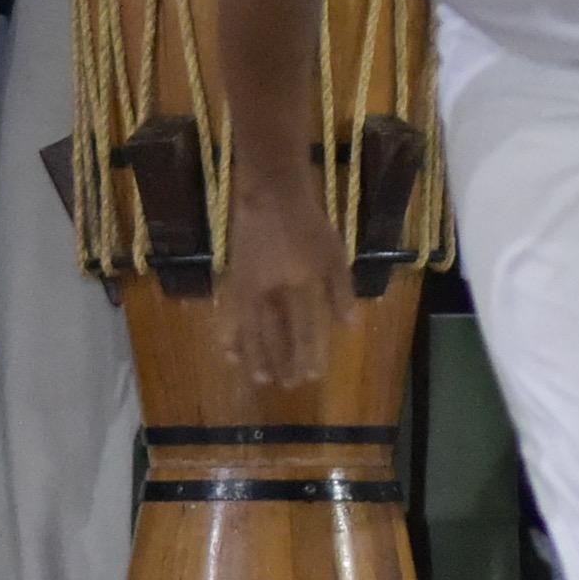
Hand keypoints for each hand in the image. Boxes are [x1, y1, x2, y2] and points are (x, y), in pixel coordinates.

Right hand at [209, 179, 355, 390]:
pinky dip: (230, 336)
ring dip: (256, 357)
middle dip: (283, 362)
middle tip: (289, 385)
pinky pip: (229, 315)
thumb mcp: (335, 252)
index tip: (312, 376)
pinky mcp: (233, 281)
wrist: (270, 194)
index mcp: (300, 283)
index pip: (304, 329)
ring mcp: (249, 287)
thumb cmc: (308, 223)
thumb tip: (348, 326)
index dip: (308, 355)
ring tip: (261, 379)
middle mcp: (272, 290)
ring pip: (251, 330)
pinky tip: (231, 353)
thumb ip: (341, 290)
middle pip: (276, 335)